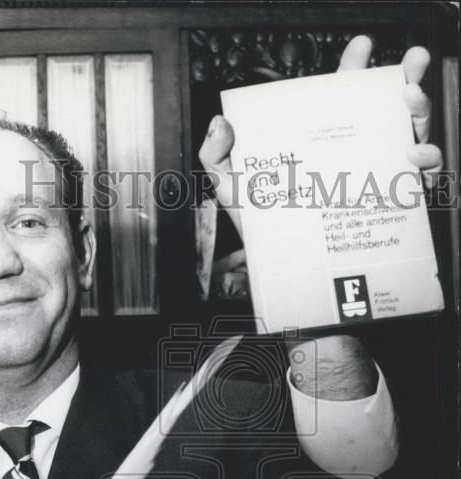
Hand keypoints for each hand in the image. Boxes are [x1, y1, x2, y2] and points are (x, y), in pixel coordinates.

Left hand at [198, 35, 443, 240]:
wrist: (274, 270)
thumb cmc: (257, 226)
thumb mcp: (230, 187)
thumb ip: (215, 154)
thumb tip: (221, 124)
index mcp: (319, 136)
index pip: (341, 94)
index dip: (354, 67)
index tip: (363, 46)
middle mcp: (352, 149)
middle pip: (387, 106)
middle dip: (405, 80)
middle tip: (407, 72)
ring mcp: (373, 173)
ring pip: (409, 133)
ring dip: (418, 113)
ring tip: (410, 104)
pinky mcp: (387, 203)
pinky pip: (417, 180)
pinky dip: (425, 163)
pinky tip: (414, 157)